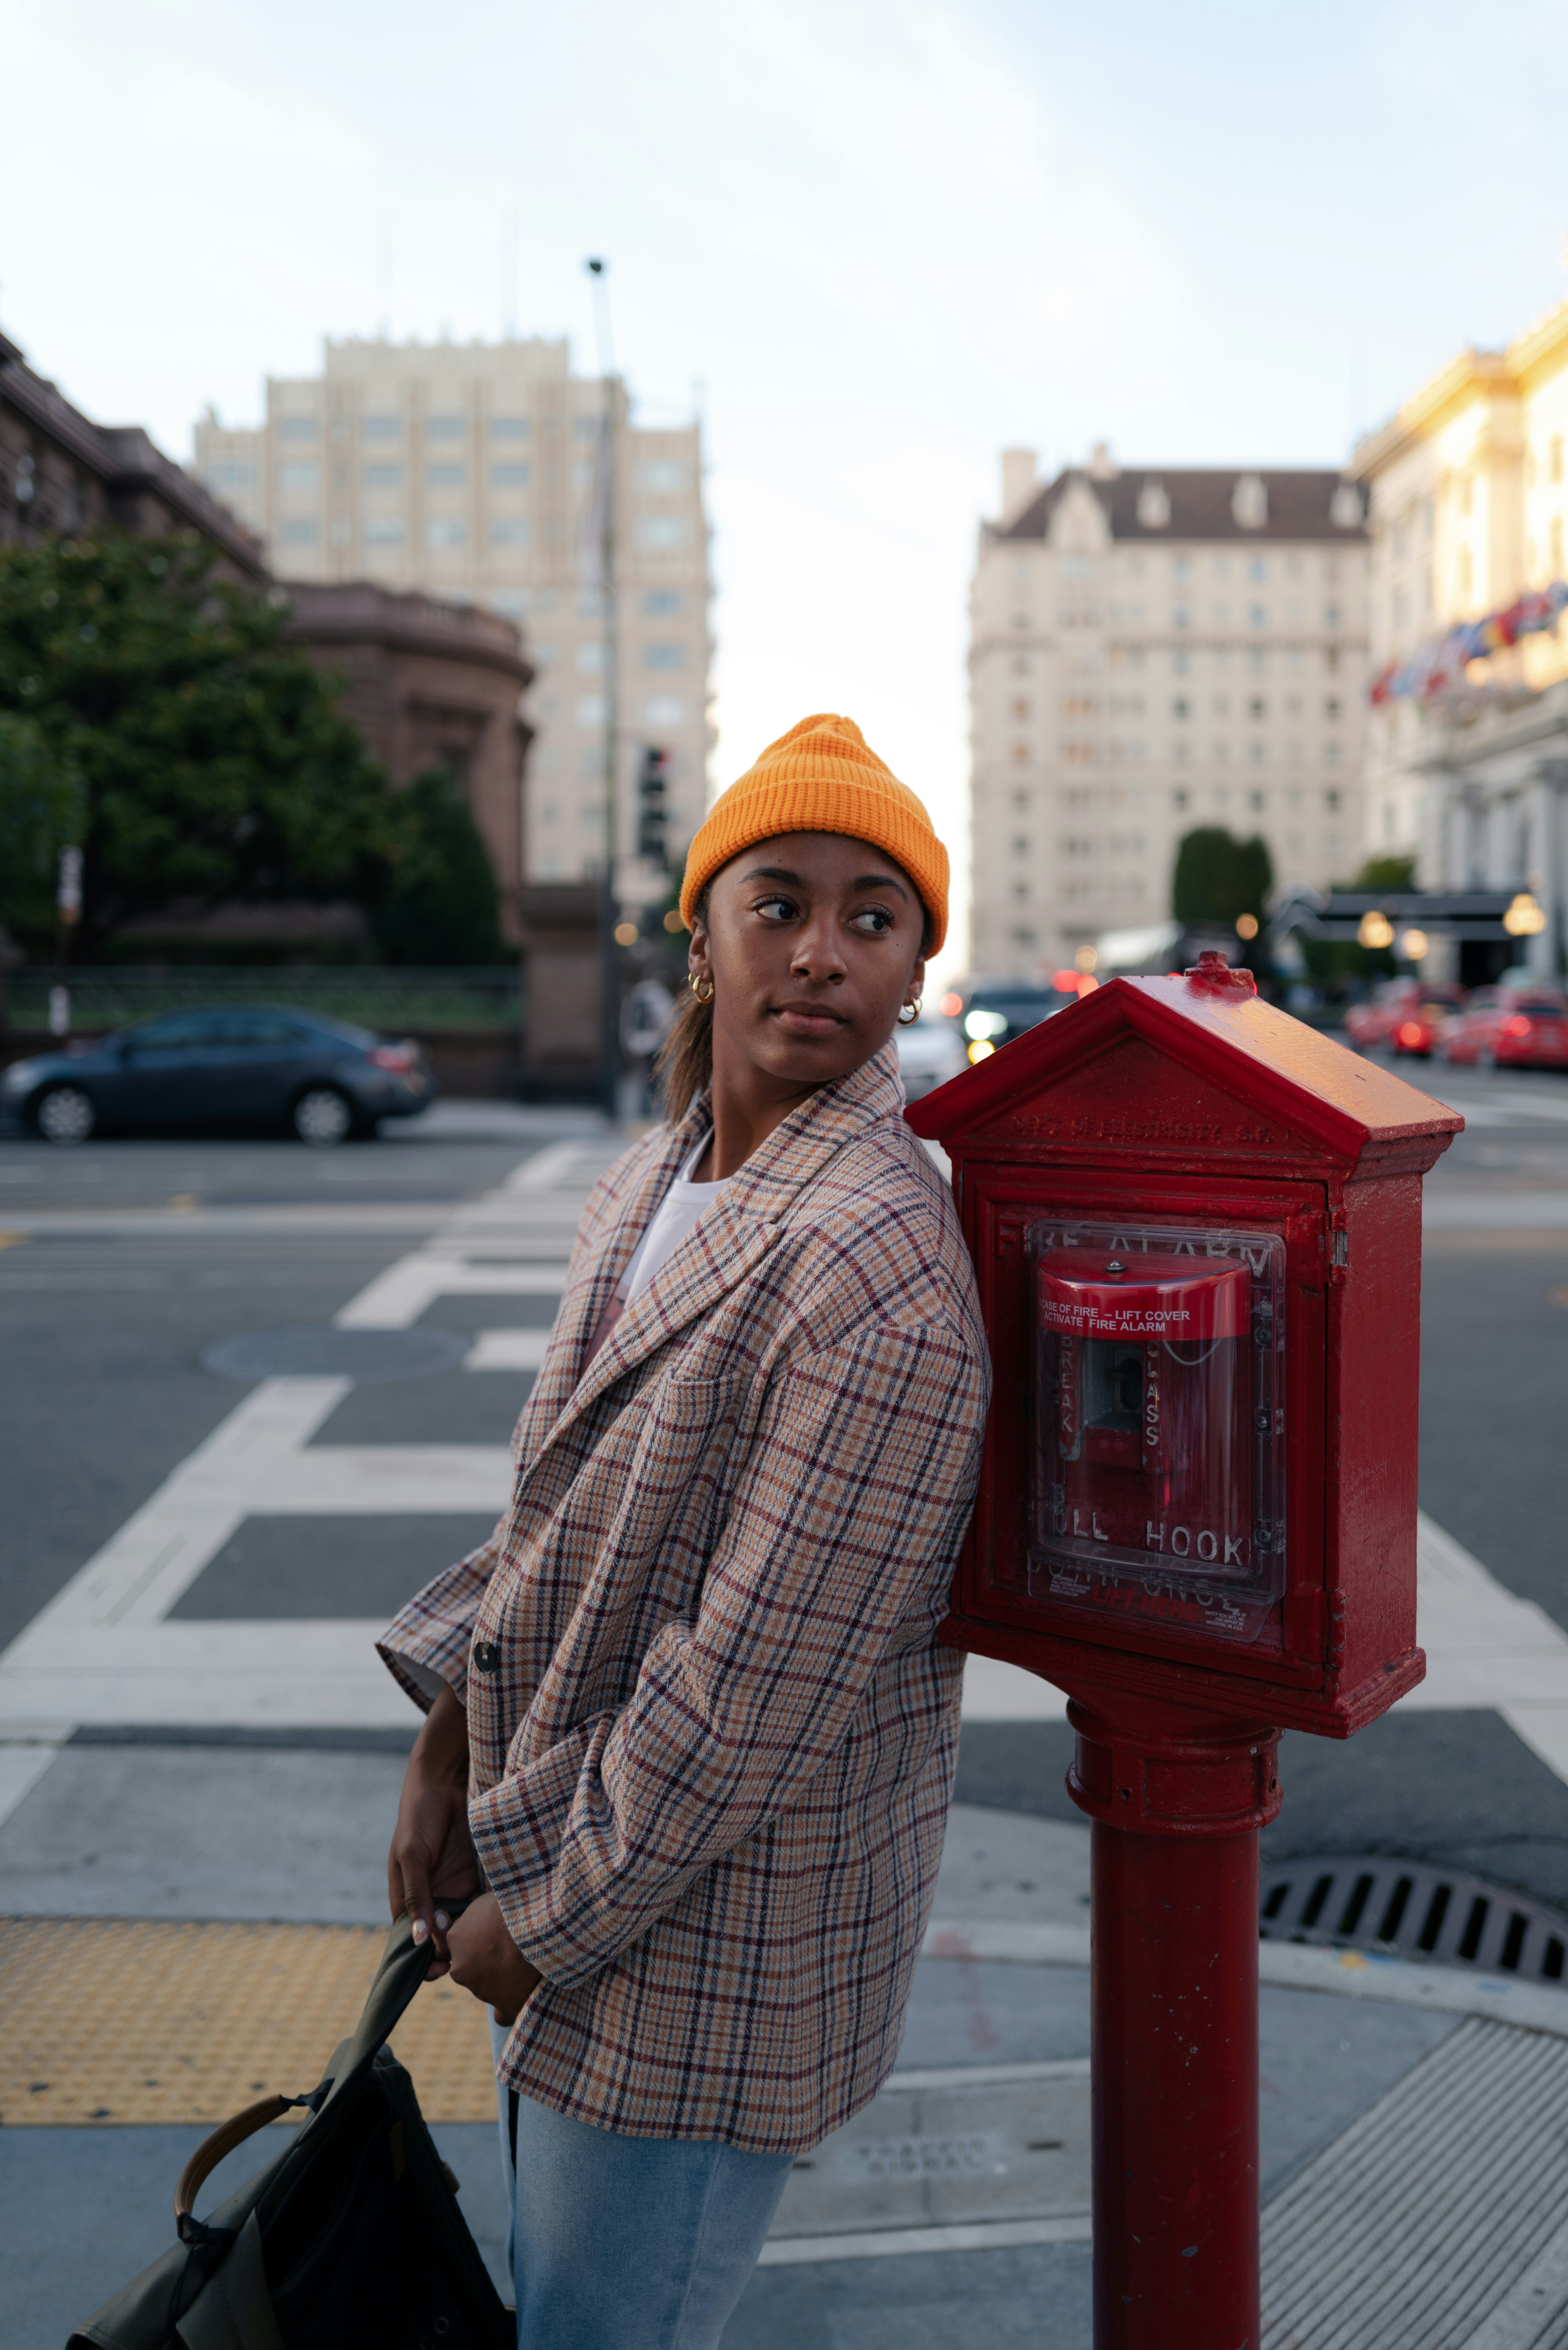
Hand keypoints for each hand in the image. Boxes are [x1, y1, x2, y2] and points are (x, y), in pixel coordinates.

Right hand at [388, 1684, 481, 1977]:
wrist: (446, 1776)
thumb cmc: (419, 1814)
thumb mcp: (411, 1855)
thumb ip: (416, 1896)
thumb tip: (419, 1941)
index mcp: (408, 1897)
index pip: (414, 1938)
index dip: (424, 1958)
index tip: (441, 1973)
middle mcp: (434, 1895)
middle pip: (443, 1936)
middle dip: (455, 1950)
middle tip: (472, 1962)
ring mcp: (457, 1885)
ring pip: (466, 1922)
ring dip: (475, 1935)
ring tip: (490, 1948)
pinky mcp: (479, 1872)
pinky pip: (485, 1901)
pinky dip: (491, 1913)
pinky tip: (504, 1924)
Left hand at [446, 1892, 541, 2026]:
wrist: (536, 1927)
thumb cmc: (513, 1907)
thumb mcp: (485, 1900)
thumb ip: (474, 1914)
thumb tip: (473, 1918)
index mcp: (455, 1940)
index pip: (460, 1942)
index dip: (478, 1937)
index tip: (496, 1932)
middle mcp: (461, 1970)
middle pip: (472, 1967)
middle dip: (488, 1959)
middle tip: (512, 1945)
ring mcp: (482, 1991)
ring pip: (488, 1986)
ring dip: (503, 1977)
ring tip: (527, 1959)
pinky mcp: (505, 2006)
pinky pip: (502, 2014)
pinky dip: (509, 2006)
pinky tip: (523, 1996)